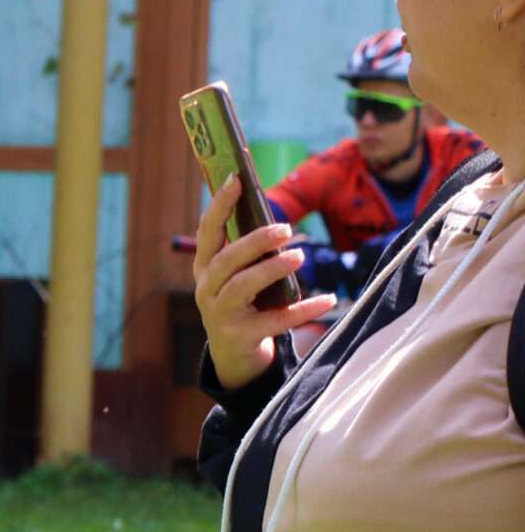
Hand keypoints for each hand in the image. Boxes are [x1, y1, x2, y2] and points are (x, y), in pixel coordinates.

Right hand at [193, 177, 336, 388]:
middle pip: (227, 259)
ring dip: (272, 268)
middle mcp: (207, 288)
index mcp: (204, 267)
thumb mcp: (236, 275)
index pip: (207, 231)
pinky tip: (327, 299)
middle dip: (255, 240)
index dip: (219, 204)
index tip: (236, 178)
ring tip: (299, 256)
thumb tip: (275, 217)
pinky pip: (276, 320)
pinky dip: (303, 309)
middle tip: (286, 228)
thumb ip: (247, 249)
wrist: (234, 353)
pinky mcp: (241, 335)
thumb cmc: (242, 302)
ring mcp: (220, 314)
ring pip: (244, 286)